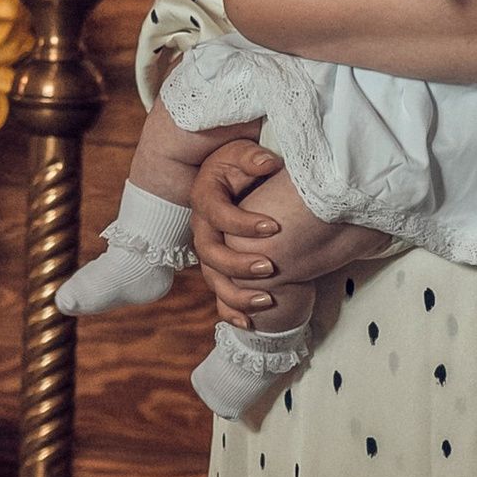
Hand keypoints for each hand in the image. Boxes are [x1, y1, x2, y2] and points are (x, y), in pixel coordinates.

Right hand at [191, 138, 392, 320]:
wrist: (231, 177)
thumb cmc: (240, 163)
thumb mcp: (242, 153)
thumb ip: (252, 157)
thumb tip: (267, 162)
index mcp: (205, 198)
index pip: (217, 214)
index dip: (243, 223)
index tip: (274, 227)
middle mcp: (202, 228)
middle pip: (210, 254)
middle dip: (239, 264)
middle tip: (270, 268)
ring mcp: (209, 250)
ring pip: (214, 279)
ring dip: (238, 294)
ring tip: (268, 299)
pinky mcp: (219, 266)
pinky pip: (219, 294)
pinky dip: (231, 311)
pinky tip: (250, 323)